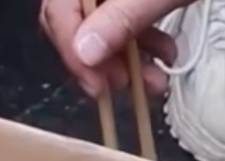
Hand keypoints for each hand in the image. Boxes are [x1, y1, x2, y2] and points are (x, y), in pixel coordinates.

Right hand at [38, 0, 190, 97]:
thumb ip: (121, 19)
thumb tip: (83, 53)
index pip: (57, 10)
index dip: (72, 51)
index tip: (97, 84)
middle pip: (74, 21)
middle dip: (101, 60)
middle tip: (123, 87)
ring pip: (101, 25)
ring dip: (126, 58)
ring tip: (155, 82)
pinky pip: (124, 17)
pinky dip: (143, 40)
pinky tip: (166, 55)